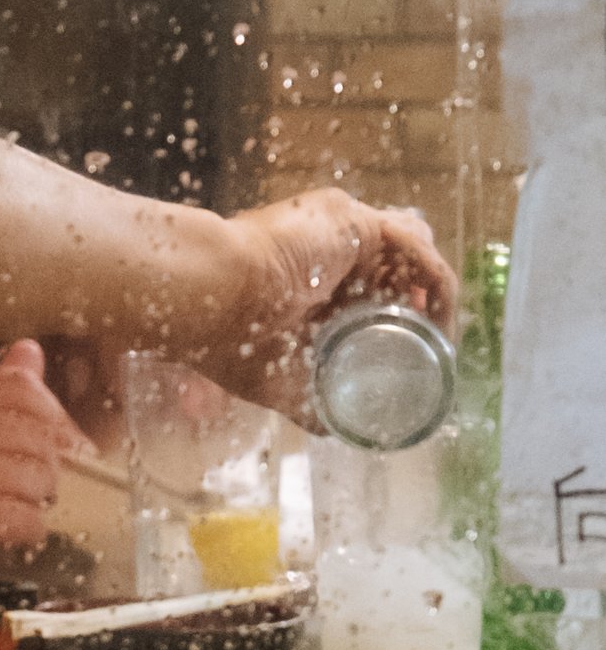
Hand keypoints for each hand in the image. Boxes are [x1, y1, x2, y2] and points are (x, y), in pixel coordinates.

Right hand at [0, 341, 76, 575]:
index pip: (21, 388)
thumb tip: (30, 351)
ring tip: (13, 505)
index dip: (55, 416)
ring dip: (37, 501)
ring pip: (38, 480)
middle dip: (48, 468)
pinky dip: (29, 530)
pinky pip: (28, 519)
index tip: (68, 442)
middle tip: (32, 484)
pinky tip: (9, 529)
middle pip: (38, 437)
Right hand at [208, 192, 456, 409]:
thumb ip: (309, 401)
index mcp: (309, 280)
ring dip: (433, 296)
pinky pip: (414, 247)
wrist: (211, 300)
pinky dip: (434, 284)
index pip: (370, 289)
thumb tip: (333, 429)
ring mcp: (342, 230)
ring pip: (412, 254)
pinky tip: (435, 321)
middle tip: (430, 349)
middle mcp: (329, 249)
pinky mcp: (354, 220)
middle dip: (421, 308)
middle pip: (398, 269)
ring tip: (438, 338)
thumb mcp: (280, 380)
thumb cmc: (229, 339)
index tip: (412, 359)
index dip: (399, 321)